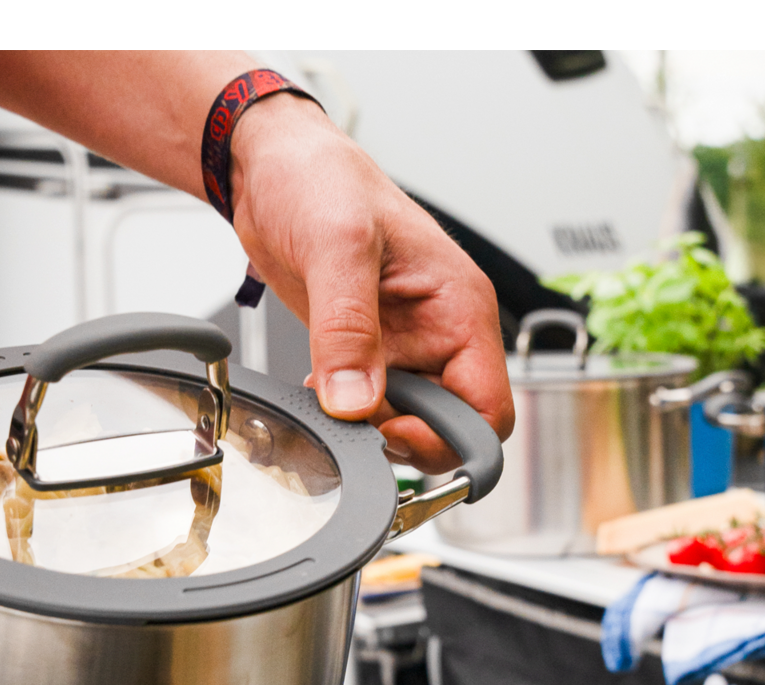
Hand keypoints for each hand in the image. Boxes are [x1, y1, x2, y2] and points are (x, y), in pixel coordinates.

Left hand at [229, 96, 513, 472]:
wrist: (274, 168)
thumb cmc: (321, 179)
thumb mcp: (338, 244)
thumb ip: (348, 327)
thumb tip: (356, 401)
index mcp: (460, 307)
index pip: (490, 408)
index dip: (447, 436)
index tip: (391, 428)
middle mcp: (442, 333)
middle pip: (453, 426)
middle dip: (406, 436)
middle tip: (355, 418)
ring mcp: (407, 345)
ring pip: (411, 422)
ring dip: (372, 427)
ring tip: (332, 395)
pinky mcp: (370, 351)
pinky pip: (373, 405)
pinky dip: (347, 412)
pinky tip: (319, 388)